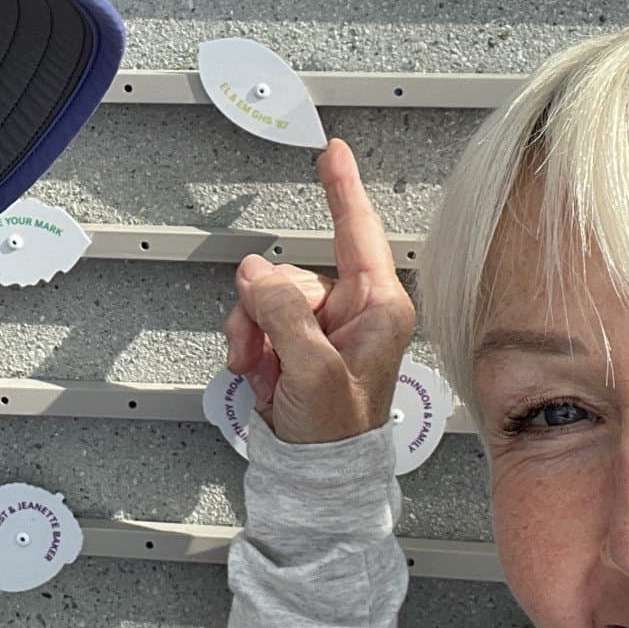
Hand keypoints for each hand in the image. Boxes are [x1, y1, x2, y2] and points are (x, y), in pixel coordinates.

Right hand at [222, 138, 415, 444]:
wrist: (313, 476)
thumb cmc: (336, 432)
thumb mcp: (313, 371)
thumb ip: (285, 315)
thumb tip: (256, 273)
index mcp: (380, 307)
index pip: (358, 232)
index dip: (343, 188)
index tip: (333, 151)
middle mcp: (355, 310)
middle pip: (292, 272)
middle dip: (264, 306)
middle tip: (261, 346)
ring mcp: (323, 326)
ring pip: (267, 294)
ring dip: (251, 330)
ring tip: (259, 368)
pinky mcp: (296, 341)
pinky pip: (257, 317)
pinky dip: (249, 343)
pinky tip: (259, 372)